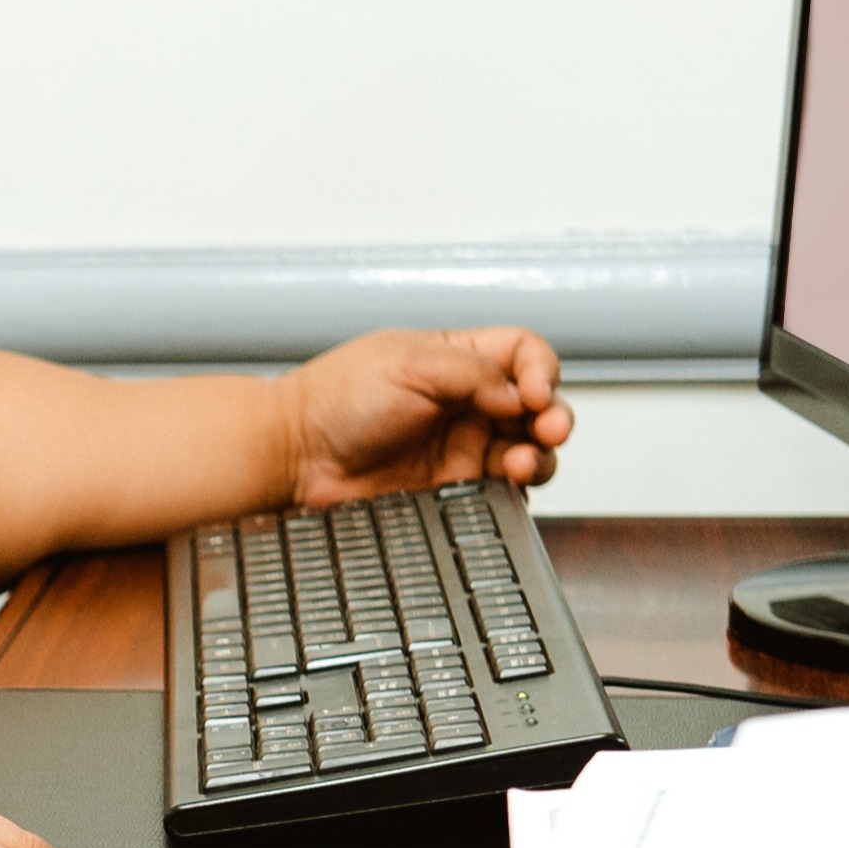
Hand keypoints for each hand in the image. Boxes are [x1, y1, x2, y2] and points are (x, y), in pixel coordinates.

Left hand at [285, 326, 571, 503]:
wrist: (294, 457)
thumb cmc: (335, 400)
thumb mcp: (407, 366)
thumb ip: (470, 374)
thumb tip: (520, 396)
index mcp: (457, 360)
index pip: (523, 353)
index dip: (540, 370)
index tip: (532, 394)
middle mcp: (466, 402)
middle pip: (537, 406)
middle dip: (554, 418)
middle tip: (548, 431)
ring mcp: (460, 447)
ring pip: (528, 451)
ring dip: (540, 457)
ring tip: (522, 465)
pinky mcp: (450, 489)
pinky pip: (500, 492)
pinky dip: (515, 493)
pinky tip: (508, 490)